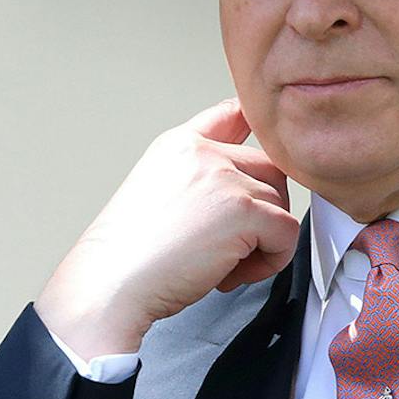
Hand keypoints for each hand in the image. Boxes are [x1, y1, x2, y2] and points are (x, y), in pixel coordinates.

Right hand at [36, 99, 297, 358]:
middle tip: (229, 245)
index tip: (261, 153)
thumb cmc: (127, 256)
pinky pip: (288, 234)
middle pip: (270, 168)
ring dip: (262, 242)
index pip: (233, 114)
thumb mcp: (156, 196)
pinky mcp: (244, 211)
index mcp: (179, 146)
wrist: (110, 284)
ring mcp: (225, 178)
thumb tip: (241, 193)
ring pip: (280, 205)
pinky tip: (230, 275)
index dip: (256, 131)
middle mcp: (203, 153)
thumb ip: (197, 181)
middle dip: (261, 210)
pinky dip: (271, 261)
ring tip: (221, 266)